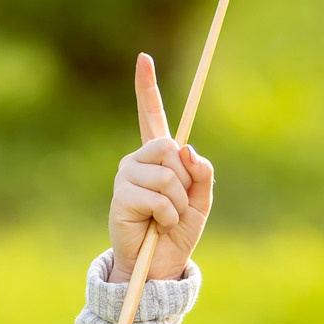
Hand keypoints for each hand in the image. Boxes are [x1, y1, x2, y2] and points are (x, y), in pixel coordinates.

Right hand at [107, 57, 212, 280]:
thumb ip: (201, 174)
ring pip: (167, 175)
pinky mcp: (121, 196)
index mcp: (158, 157)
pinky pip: (158, 196)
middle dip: (185, 181)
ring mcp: (127, 176)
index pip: (151, 115)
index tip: (143, 57)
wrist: (157, 265)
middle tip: (176, 204)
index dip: (146, 87)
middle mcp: (138, 160)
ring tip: (167, 218)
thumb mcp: (200, 201)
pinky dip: (168, 215)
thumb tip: (187, 149)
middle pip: (171, 149)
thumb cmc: (178, 232)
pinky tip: (158, 224)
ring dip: (177, 203)